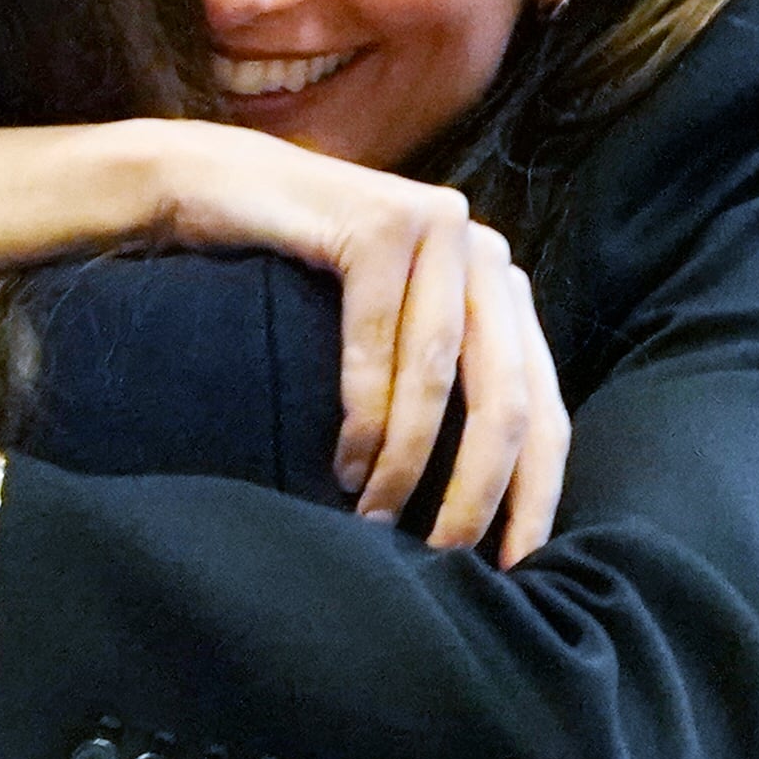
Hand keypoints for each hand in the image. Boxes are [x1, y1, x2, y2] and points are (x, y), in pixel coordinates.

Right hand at [144, 124, 565, 562]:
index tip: (513, 568)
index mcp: (502, 292)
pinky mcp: (381, 219)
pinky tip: (343, 466)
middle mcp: (487, 254)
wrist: (212, 190)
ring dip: (408, 463)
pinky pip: (378, 344)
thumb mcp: (389, 346)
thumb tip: (479, 513)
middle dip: (478, 491)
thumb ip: (441, 393)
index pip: (546, 406)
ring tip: (373, 519)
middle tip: (443, 556)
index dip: (535, 493)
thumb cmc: (295, 288)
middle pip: (509, 396)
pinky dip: (364, 417)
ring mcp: (439, 228)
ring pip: (441, 375)